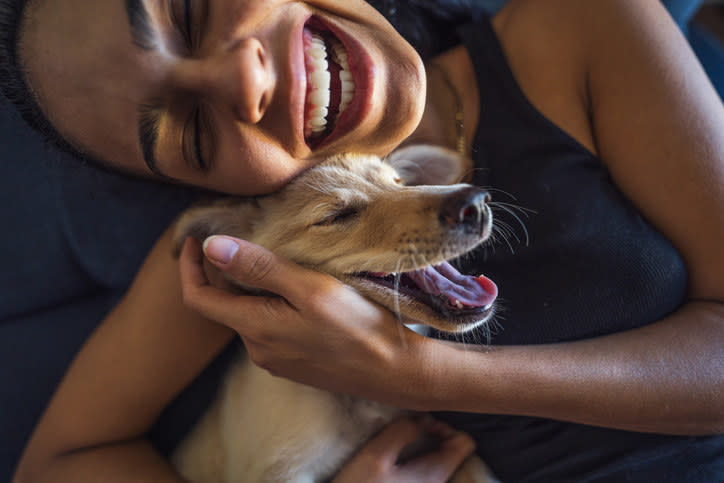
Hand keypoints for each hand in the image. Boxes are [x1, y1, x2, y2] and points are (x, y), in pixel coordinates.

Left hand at [178, 236, 434, 407]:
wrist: (395, 371)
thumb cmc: (358, 326)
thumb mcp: (310, 288)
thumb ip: (260, 268)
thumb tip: (211, 246)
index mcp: (254, 328)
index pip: (198, 298)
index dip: (189, 267)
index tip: (195, 239)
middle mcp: (257, 349)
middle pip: (226, 305)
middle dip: (228, 273)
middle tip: (249, 239)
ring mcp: (276, 360)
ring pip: (250, 316)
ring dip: (255, 289)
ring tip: (282, 262)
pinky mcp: (294, 364)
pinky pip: (270, 329)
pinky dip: (273, 306)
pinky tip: (300, 292)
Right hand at [333, 417, 475, 482]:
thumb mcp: (375, 455)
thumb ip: (402, 431)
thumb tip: (421, 417)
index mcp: (435, 475)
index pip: (465, 442)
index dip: (445, 427)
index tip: (419, 425)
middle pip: (452, 452)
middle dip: (432, 436)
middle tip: (405, 431)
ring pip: (437, 462)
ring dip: (420, 448)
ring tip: (397, 443)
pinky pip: (424, 473)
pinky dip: (414, 461)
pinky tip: (393, 461)